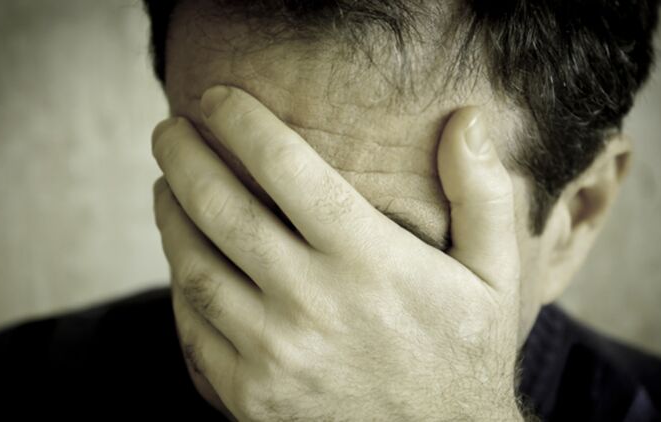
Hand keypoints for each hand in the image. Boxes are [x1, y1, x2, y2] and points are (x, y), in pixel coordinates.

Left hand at [152, 86, 522, 420]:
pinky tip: (182, 260)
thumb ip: (483, 193)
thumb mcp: (496, 274)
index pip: (283, 166)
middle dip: (183, 157)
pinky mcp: (252, 397)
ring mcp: (276, 353)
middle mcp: (313, 301)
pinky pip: (194, 327)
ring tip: (164, 186)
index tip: (216, 98)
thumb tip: (467, 118)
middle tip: (169, 132)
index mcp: (368, 259)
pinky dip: (180, 285)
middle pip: (221, 208)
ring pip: (195, 266)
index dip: (239, 120)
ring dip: (169, 216)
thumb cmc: (464, 355)